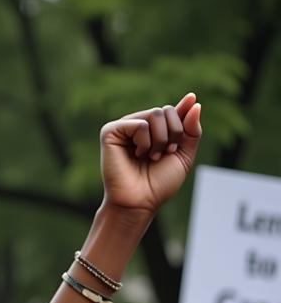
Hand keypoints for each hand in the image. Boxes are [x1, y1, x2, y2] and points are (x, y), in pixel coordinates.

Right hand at [100, 94, 201, 214]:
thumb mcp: (183, 156)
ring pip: (155, 113)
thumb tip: (193, 100)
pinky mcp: (110, 133)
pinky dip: (145, 140)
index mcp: (153, 132)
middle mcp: (137, 127)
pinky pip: (139, 124)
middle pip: (166, 110)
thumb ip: (191, 130)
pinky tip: (138, 154)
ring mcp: (123, 128)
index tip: (189, 112)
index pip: (172, 110)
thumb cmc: (158, 185)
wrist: (139, 203)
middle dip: (174, 133)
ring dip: (161, 139)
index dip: (183, 111)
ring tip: (151, 157)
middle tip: (164, 154)